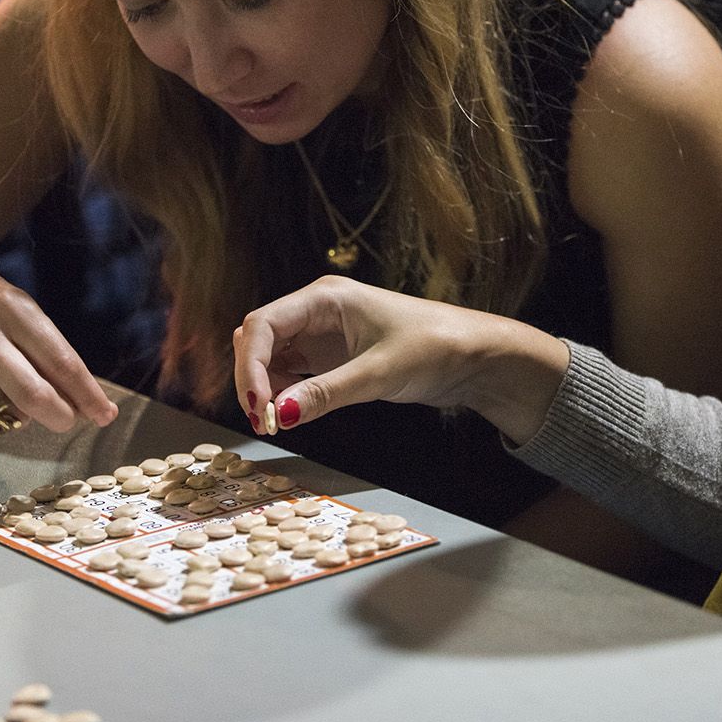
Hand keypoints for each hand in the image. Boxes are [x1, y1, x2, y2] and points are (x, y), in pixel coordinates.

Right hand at [0, 246, 117, 431]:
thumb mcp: (14, 305)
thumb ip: (42, 346)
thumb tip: (76, 397)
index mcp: (12, 308)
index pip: (60, 360)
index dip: (86, 393)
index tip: (105, 415)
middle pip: (32, 393)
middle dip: (59, 415)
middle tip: (67, 421)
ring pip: (1, 407)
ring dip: (15, 409)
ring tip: (4, 383)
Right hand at [232, 275, 568, 442]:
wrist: (470, 355)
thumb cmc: (433, 348)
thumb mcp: (378, 374)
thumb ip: (327, 394)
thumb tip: (280, 415)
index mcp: (325, 298)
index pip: (264, 324)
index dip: (251, 365)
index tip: (258, 406)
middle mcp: (316, 310)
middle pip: (259, 339)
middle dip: (253, 378)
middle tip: (263, 421)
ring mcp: (321, 332)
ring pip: (271, 356)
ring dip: (264, 387)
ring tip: (274, 423)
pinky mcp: (329, 355)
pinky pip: (290, 370)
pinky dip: (282, 392)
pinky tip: (290, 413)